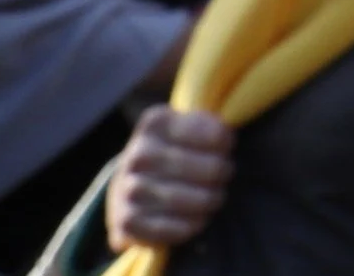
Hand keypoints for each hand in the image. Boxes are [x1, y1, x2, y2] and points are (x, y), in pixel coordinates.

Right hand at [108, 106, 233, 252]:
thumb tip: (224, 137)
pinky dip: (193, 225)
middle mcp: (137, 155)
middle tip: (225, 174)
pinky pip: (173, 228)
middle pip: (210, 169)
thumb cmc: (171, 152)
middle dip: (223, 173)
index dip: (225, 143)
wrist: (127, 185)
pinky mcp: (126, 222)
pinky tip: (199, 218)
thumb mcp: (186, 126)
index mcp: (155, 125)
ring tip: (215, 197)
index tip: (227, 146)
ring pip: (194, 201)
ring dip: (212, 201)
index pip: (212, 134)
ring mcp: (128, 189)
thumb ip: (209, 125)